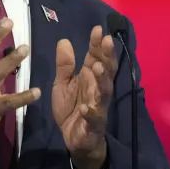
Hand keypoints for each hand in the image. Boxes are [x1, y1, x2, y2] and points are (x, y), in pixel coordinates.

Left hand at [52, 26, 116, 168]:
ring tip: (98, 67)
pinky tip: (84, 107)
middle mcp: (98, 89)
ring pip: (104, 91)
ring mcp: (98, 106)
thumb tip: (64, 41)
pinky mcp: (94, 124)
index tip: (98, 29)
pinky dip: (90, 112)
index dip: (97, 44)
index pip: (96, 57)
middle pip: (106, 70)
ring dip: (102, 80)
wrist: (75, 139)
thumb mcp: (62, 84)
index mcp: (90, 77)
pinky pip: (94, 117)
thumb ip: (64, 65)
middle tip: (107, 41)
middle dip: (107, 56)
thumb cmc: (71, 108)